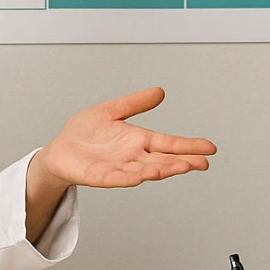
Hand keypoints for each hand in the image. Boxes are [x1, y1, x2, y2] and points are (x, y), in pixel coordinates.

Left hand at [36, 86, 215, 188]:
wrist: (60, 150)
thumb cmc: (84, 133)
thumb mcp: (111, 110)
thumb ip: (135, 103)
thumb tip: (160, 91)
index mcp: (138, 140)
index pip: (169, 143)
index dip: (189, 145)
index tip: (210, 148)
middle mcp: (133, 156)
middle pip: (164, 159)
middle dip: (183, 161)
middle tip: (203, 163)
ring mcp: (119, 168)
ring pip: (146, 170)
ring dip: (163, 170)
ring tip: (180, 167)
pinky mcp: (101, 177)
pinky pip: (119, 178)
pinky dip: (132, 177)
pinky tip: (145, 175)